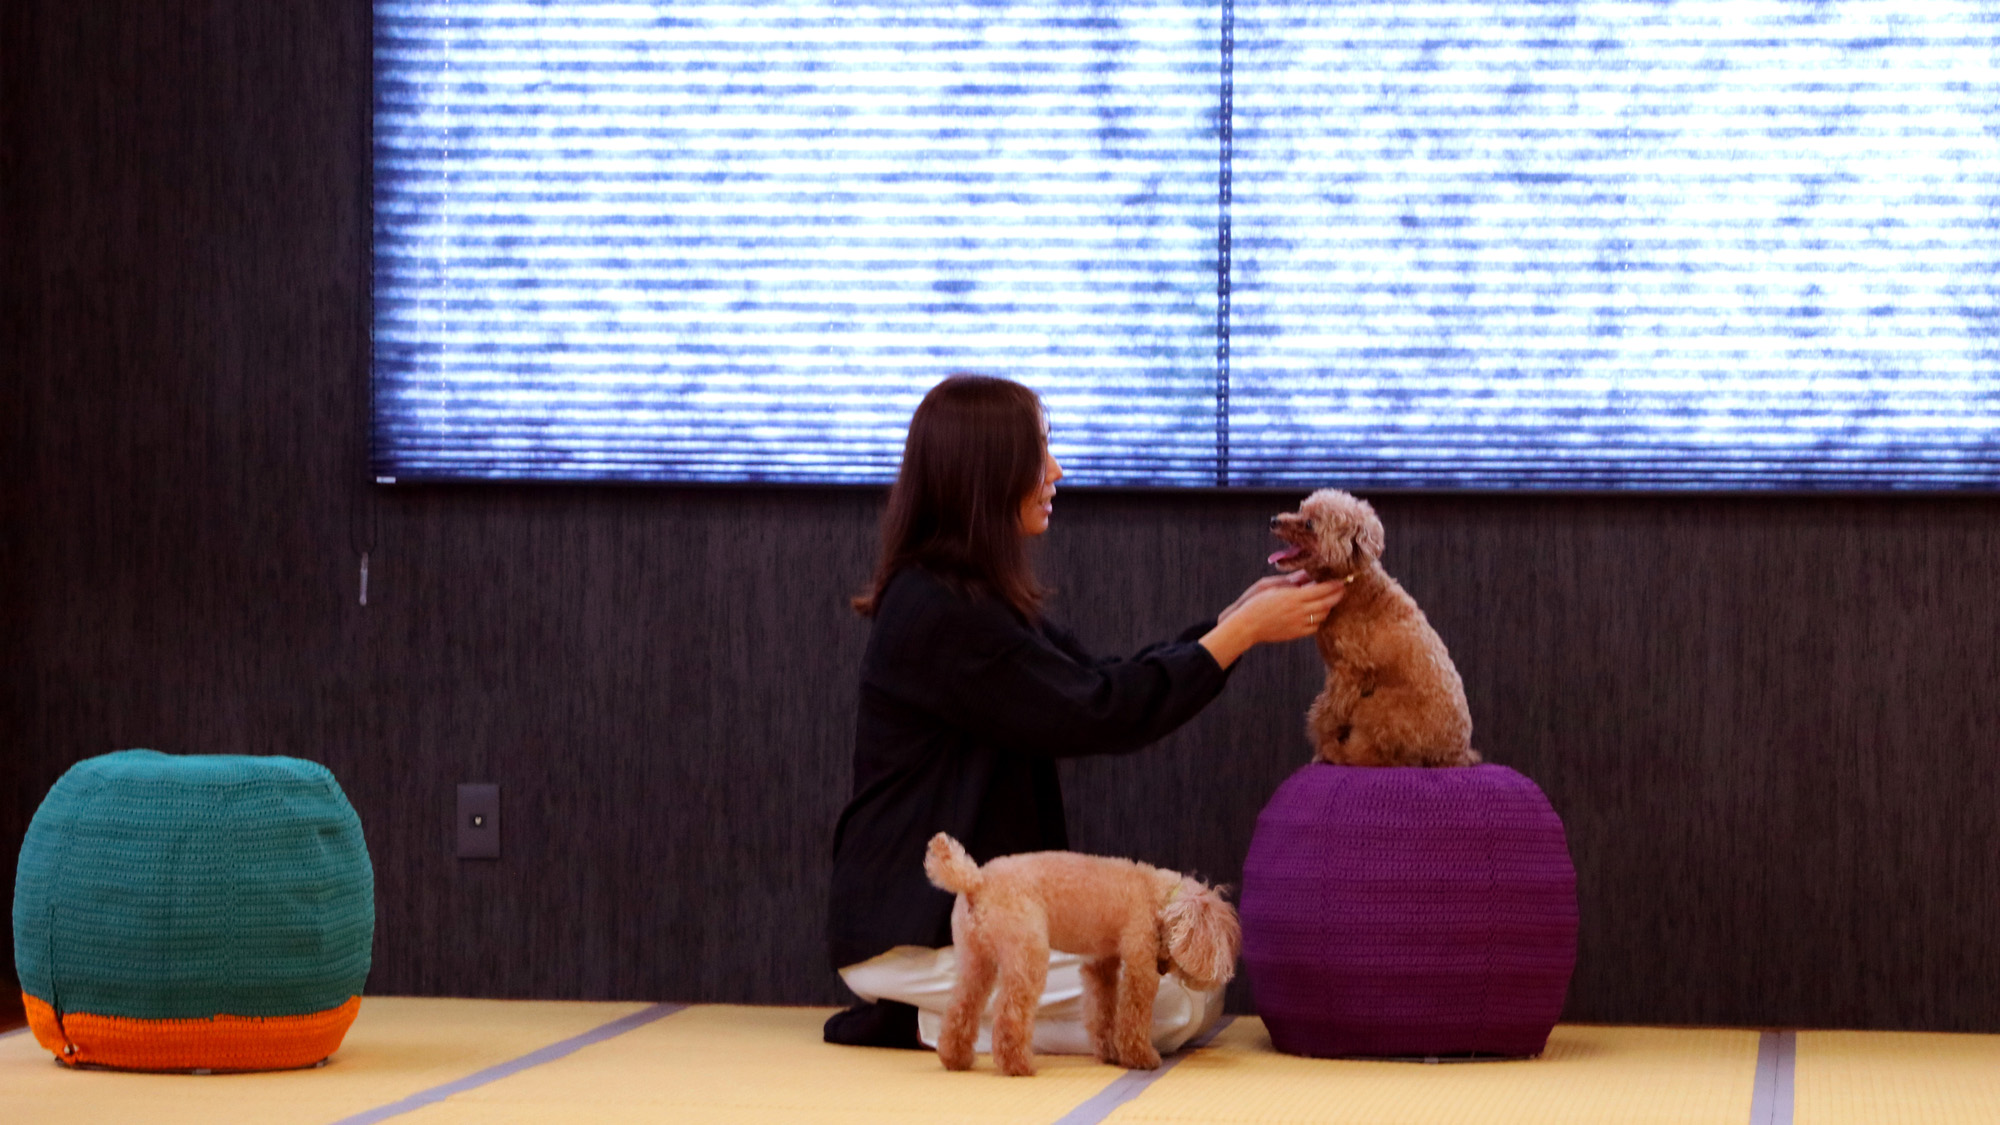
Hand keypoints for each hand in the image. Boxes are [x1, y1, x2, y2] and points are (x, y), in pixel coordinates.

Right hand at [1200, 576, 1345, 668]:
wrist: (1247, 625)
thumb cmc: (1255, 602)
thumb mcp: (1271, 585)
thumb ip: (1292, 580)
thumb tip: (1307, 573)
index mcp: (1293, 596)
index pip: (1322, 590)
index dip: (1334, 586)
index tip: (1341, 581)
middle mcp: (1299, 611)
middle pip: (1326, 603)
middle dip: (1337, 595)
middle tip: (1343, 589)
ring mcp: (1299, 624)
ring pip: (1323, 615)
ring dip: (1329, 607)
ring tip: (1331, 599)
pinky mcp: (1297, 633)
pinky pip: (1315, 627)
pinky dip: (1320, 619)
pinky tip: (1319, 613)